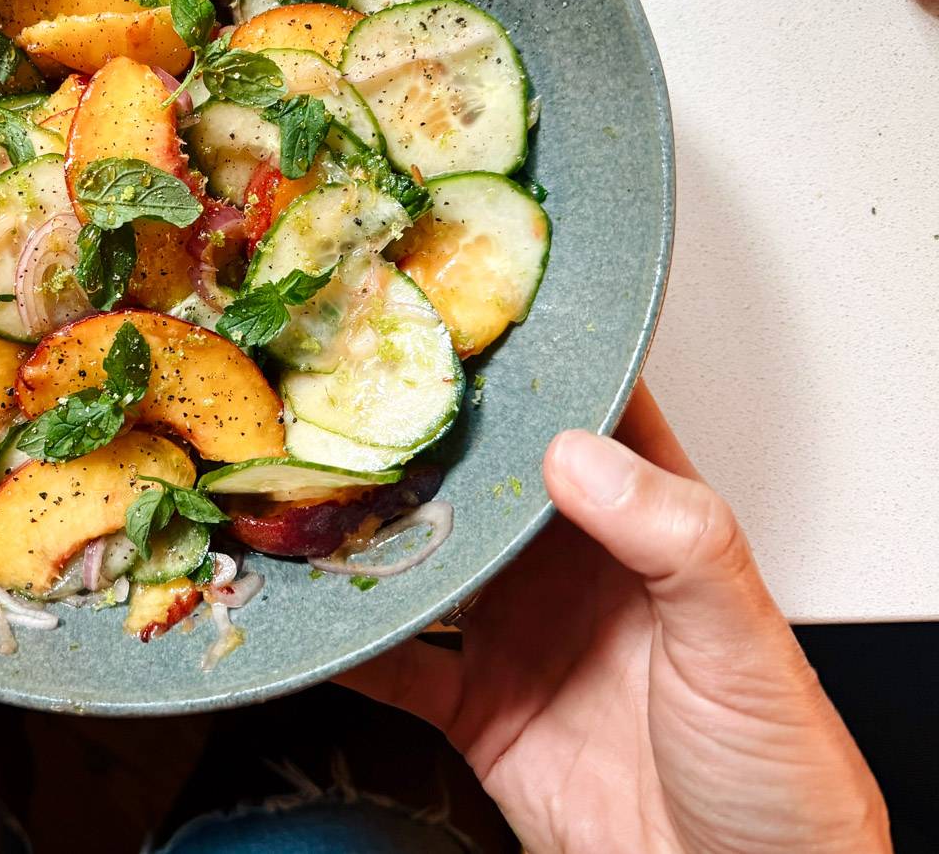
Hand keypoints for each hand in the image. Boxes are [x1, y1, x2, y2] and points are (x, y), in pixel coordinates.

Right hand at [341, 384, 889, 852]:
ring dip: (371, 532)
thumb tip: (576, 453)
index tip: (467, 318)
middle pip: (483, 482)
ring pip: (427, 561)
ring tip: (312, 486)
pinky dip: (348, 643)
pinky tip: (307, 613)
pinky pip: (396, 666)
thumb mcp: (740, 639)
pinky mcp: (479, 708)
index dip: (537, 367)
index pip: (590, 420)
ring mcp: (518, 636)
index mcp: (644, 530)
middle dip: (424, 437)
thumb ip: (672, 538)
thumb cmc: (779, 768)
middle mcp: (571, 570)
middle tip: (354, 389)